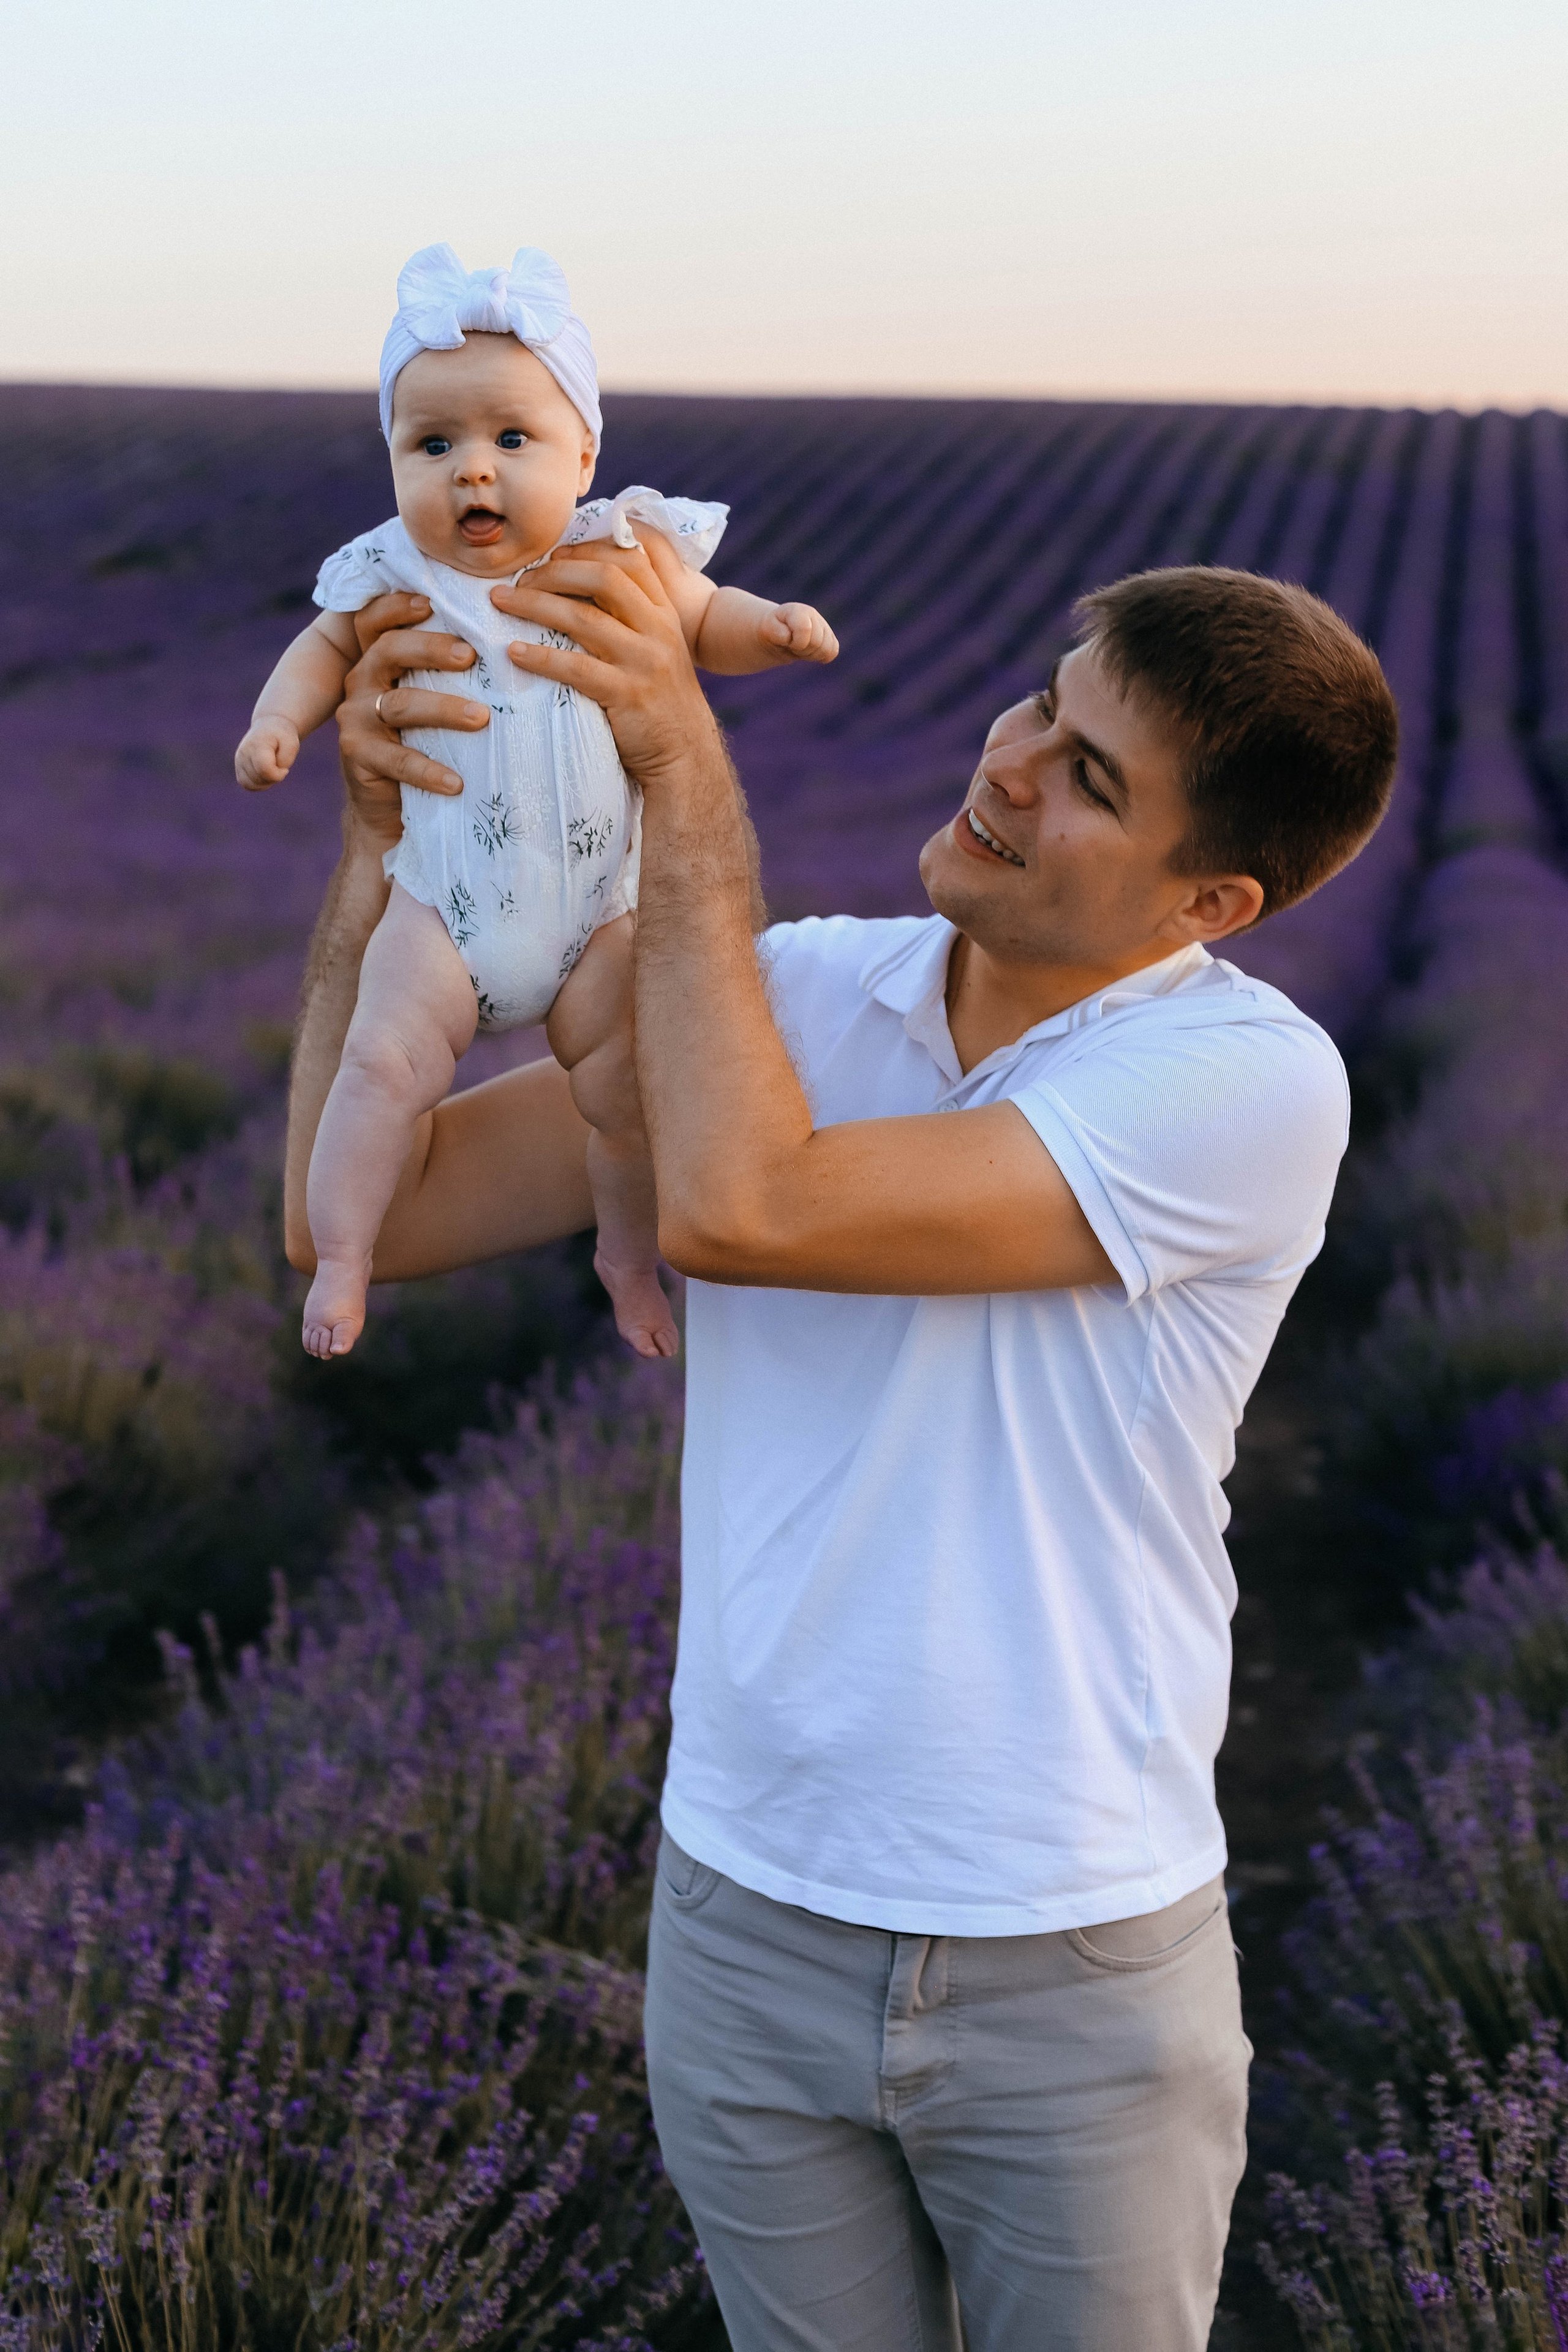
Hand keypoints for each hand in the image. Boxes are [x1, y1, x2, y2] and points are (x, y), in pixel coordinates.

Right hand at [236, 717, 299, 790]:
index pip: (265, 770)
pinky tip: (266, 775)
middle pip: (259, 779)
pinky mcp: (238, 768)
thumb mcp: (292, 743)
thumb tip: (274, 774)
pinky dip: (259, 785)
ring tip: (272, 770)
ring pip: (251, 785)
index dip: (279, 774)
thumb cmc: (282, 736)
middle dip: (273, 778)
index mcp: (257, 744)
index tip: (285, 769)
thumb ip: (286, 759)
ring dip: (266, 783)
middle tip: (279, 767)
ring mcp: (238, 760)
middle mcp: (244, 752)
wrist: (270, 727)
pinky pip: (247, 785)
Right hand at [336, 602, 487, 848]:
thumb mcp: (436, 698)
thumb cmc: (427, 740)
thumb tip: (513, 640)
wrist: (391, 803)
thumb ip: (454, 670)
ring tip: (481, 718)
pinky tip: (457, 782)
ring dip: (443, 709)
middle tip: (470, 656)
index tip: (432, 602)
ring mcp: (356, 719)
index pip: (377, 619)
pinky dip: (428, 770)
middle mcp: (361, 681)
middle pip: (390, 650)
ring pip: (399, 704)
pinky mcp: (358, 757)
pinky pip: (397, 760)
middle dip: (431, 648)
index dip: (398, 606)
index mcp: (379, 658)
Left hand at [491, 539, 719, 787]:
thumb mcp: (658, 650)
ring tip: (500, 603)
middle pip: (605, 577)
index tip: (552, 555)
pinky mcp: (629, 695)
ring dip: (535, 605)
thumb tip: (578, 589)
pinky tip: (513, 652)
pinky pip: (576, 669)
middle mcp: (659, 630)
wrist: (686, 755)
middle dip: (555, 572)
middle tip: (518, 580)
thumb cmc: (660, 702)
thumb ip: (631, 620)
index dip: (587, 550)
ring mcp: (646, 662)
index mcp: (665, 613)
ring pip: (584, 618)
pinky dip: (540, 658)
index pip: (630, 559)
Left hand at [761, 602, 838, 663]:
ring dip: (811, 655)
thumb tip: (788, 636)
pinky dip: (821, 656)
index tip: (787, 641)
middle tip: (792, 645)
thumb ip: (775, 630)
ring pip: (827, 649)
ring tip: (799, 648)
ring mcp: (824, 626)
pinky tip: (809, 651)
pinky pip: (833, 652)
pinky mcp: (830, 637)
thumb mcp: (768, 629)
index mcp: (799, 611)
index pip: (806, 630)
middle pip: (817, 643)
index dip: (796, 643)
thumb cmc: (773, 630)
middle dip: (802, 650)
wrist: (778, 633)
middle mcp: (814, 615)